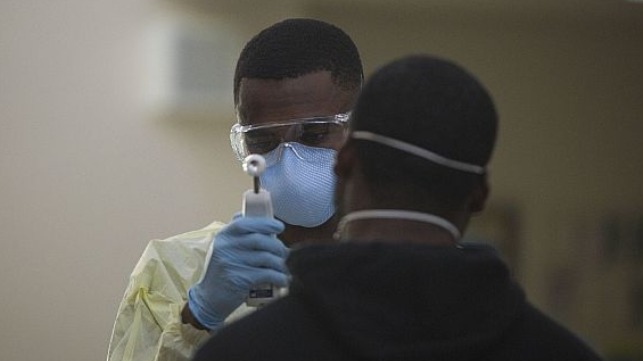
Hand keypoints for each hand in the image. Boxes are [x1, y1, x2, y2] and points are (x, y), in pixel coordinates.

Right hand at [187, 215, 286, 329]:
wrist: (209, 299)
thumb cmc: (221, 272)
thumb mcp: (223, 248)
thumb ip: (235, 233)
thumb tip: (250, 214)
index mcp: (223, 236)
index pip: (245, 223)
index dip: (265, 223)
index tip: (279, 227)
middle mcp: (226, 247)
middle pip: (259, 240)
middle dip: (277, 246)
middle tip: (284, 252)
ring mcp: (232, 263)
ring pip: (266, 257)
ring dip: (280, 263)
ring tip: (284, 267)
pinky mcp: (240, 279)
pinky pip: (267, 274)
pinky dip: (279, 277)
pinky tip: (283, 280)